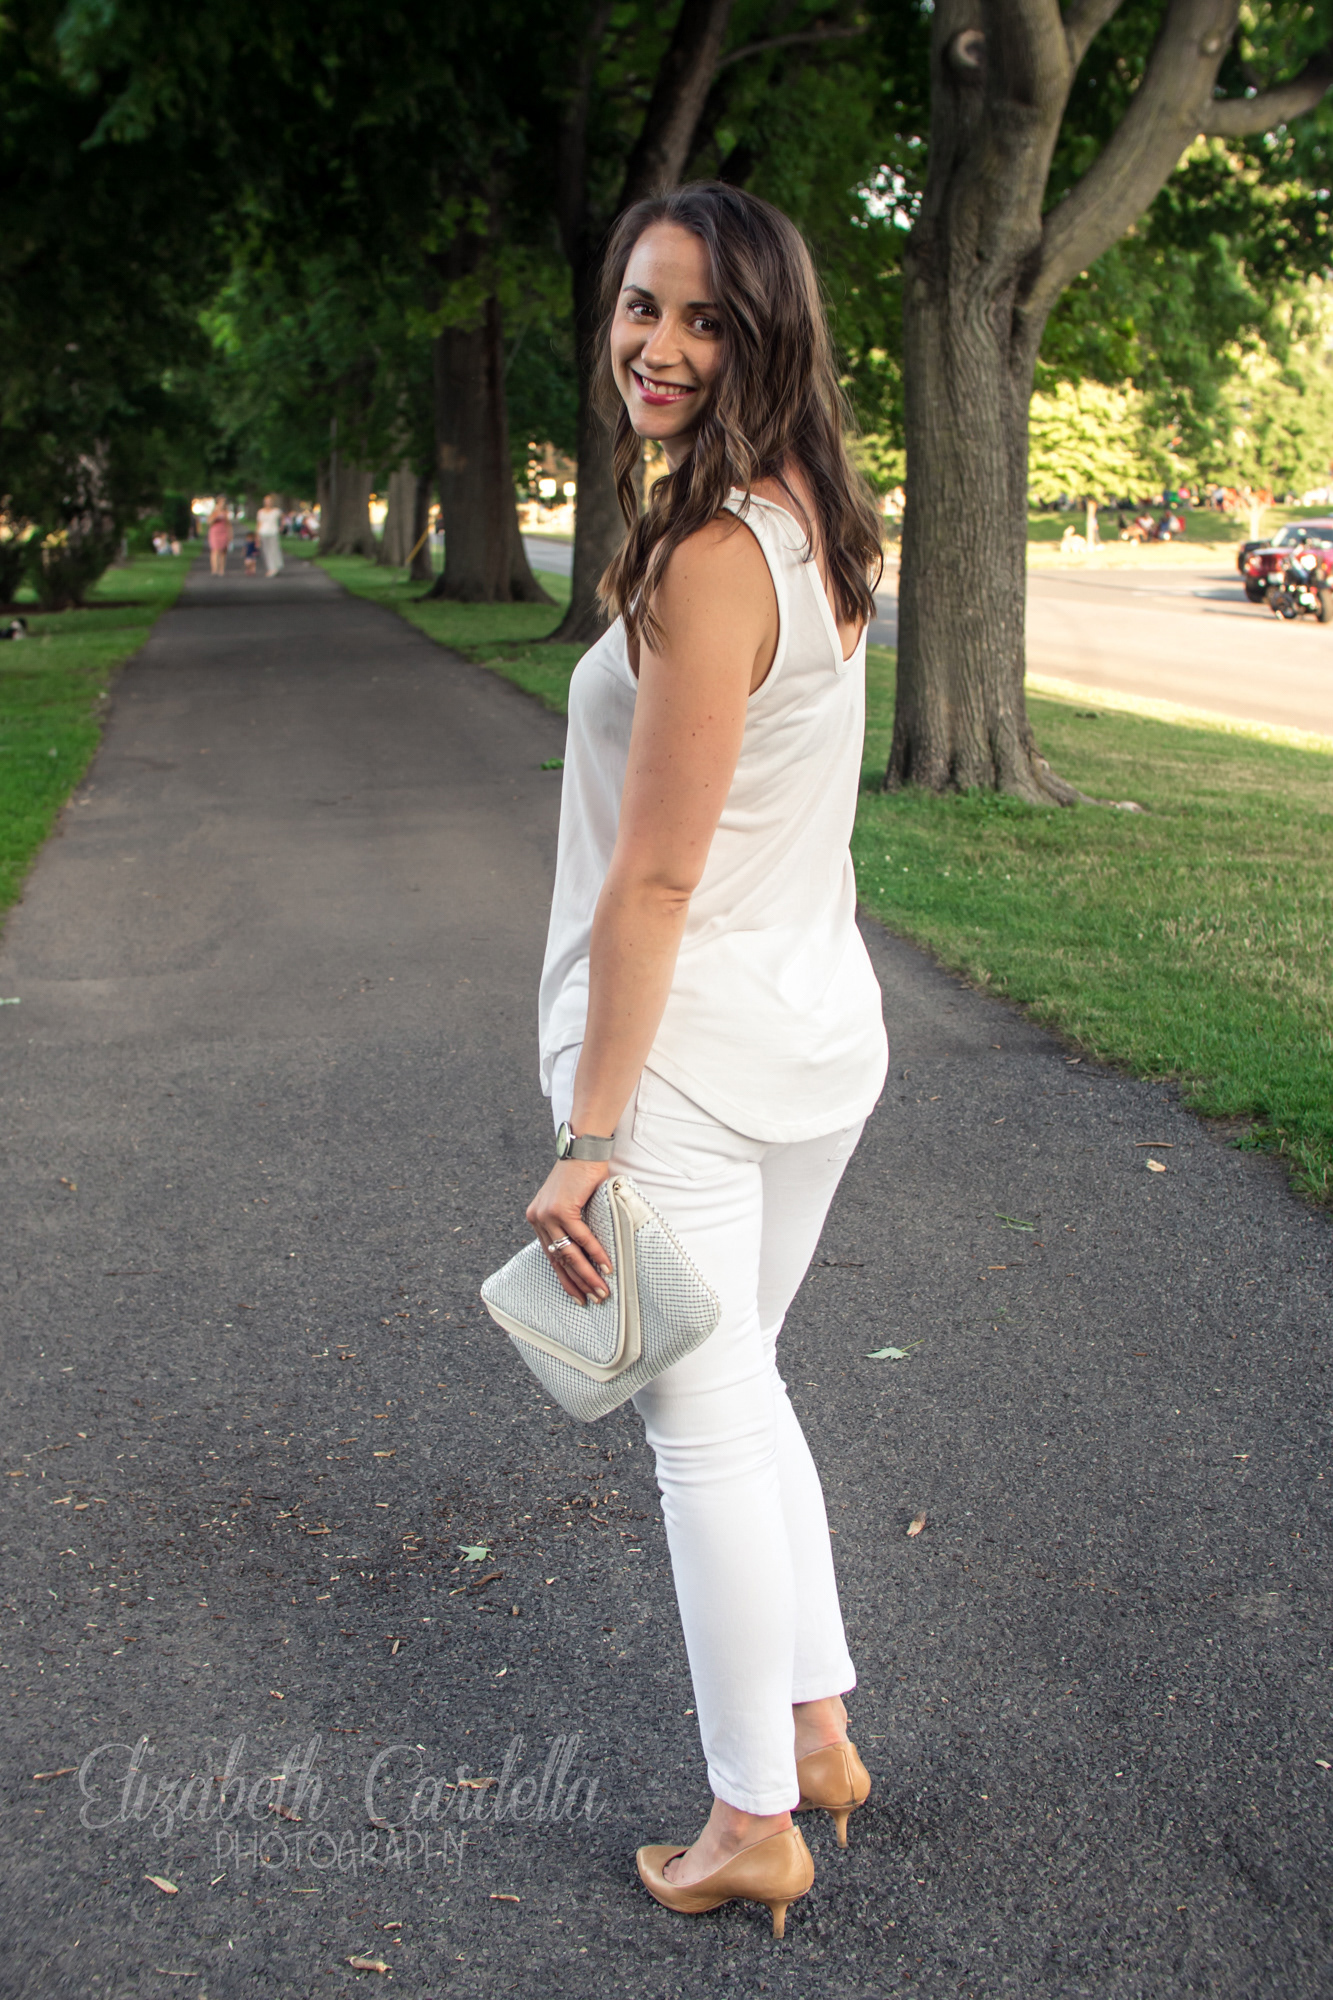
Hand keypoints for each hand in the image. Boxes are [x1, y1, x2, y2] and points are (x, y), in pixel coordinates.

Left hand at [526, 1159, 613, 1304]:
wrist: (584, 1150)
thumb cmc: (581, 1175)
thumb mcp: (571, 1202)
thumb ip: (572, 1224)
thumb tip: (586, 1251)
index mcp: (537, 1219)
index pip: (551, 1257)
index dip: (566, 1279)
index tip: (579, 1296)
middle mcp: (538, 1219)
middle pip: (559, 1260)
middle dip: (578, 1283)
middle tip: (593, 1300)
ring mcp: (547, 1214)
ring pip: (569, 1253)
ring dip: (588, 1274)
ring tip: (602, 1290)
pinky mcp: (561, 1208)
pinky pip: (581, 1237)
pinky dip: (595, 1253)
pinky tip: (606, 1267)